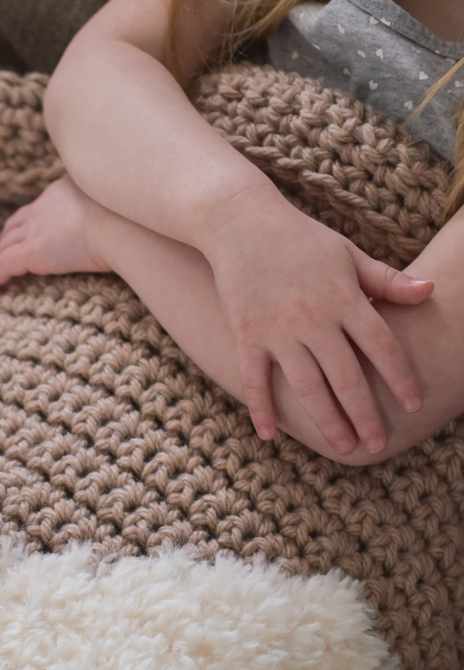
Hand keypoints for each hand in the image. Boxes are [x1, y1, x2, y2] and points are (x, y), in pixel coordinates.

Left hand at [0, 177, 113, 290]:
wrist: (122, 223)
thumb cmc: (131, 217)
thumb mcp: (118, 203)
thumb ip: (109, 208)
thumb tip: (121, 216)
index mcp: (64, 191)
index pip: (39, 208)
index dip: (28, 221)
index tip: (24, 231)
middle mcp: (44, 206)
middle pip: (16, 224)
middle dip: (5, 239)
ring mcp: (36, 229)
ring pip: (6, 246)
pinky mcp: (32, 252)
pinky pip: (4, 265)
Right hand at [201, 188, 434, 458]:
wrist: (241, 222)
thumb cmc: (301, 239)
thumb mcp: (348, 254)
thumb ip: (386, 280)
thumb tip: (428, 291)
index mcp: (344, 298)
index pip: (382, 345)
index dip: (400, 377)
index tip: (414, 404)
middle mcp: (314, 319)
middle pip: (347, 376)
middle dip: (366, 414)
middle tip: (379, 444)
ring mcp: (278, 330)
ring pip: (308, 386)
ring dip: (327, 420)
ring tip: (344, 447)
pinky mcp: (246, 335)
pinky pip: (256, 380)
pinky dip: (262, 408)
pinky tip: (270, 435)